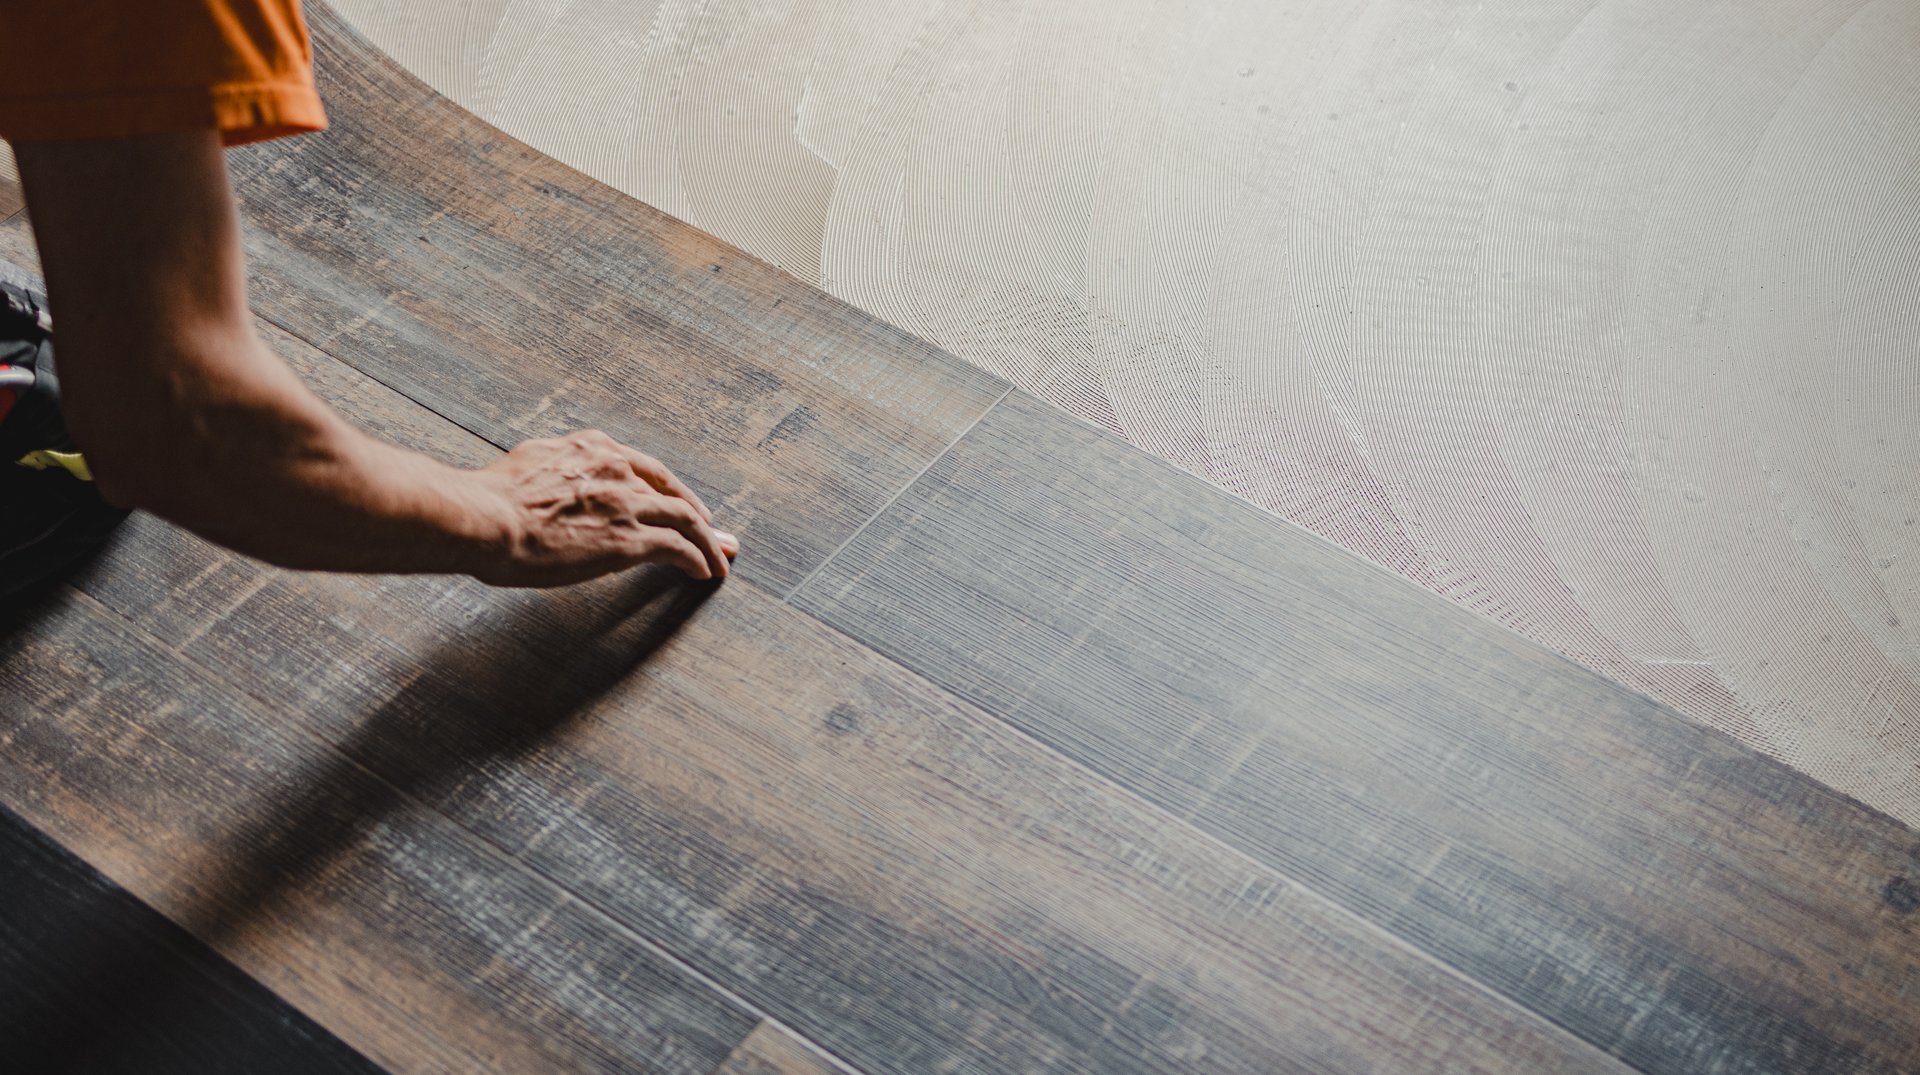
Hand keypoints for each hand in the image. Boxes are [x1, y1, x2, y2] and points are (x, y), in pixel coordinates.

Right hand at [469, 429, 736, 586]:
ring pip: (685, 519)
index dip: (668, 488)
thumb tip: (551, 478)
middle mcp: (616, 469)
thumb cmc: (490, 500)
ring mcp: (626, 503)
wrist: (483, 518)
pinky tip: (705, 572)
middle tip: (720, 533)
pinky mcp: (629, 539)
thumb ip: (555, 468)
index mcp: (591, 448)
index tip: (683, 503)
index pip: (645, 468)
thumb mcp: (529, 464)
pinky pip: (677, 548)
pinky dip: (697, 559)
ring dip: (708, 542)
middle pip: (672, 492)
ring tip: (722, 558)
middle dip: (699, 515)